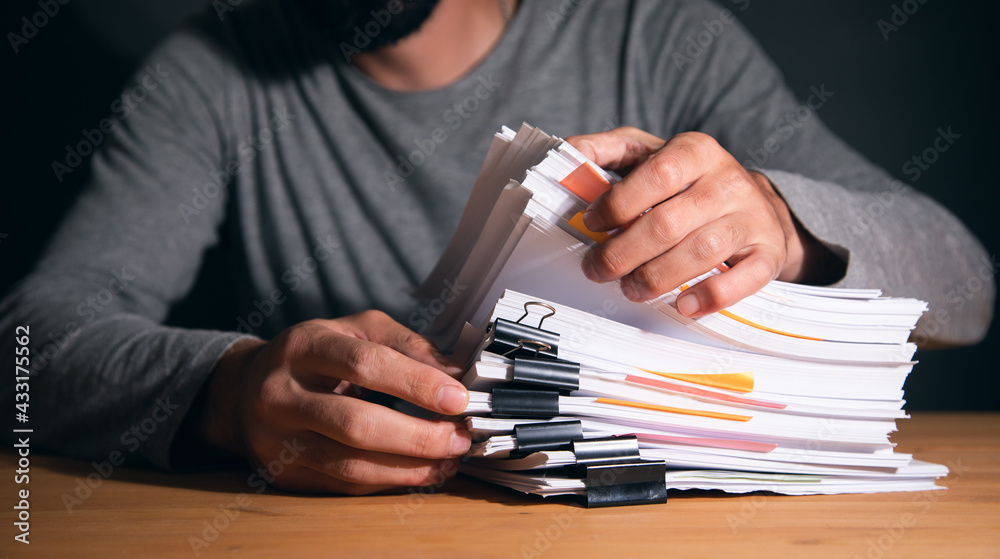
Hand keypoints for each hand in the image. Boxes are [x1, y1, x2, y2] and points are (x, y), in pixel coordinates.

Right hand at [197, 311, 470, 494]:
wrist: (245, 389)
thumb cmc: (314, 355)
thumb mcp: (355, 329)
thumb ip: (406, 344)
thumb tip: (455, 374)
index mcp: (304, 346)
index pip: (365, 364)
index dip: (417, 383)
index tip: (458, 397)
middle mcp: (282, 393)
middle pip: (356, 423)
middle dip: (418, 436)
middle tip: (459, 438)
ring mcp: (278, 439)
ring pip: (349, 465)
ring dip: (409, 468)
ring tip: (447, 461)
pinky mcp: (284, 473)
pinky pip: (343, 485)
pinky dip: (388, 482)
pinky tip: (418, 472)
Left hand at [566, 127, 838, 316]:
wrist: (757, 205)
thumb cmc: (688, 183)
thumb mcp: (650, 154)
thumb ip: (608, 151)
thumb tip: (566, 154)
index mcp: (696, 151)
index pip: (658, 173)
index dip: (619, 203)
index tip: (592, 224)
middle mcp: (727, 181)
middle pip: (669, 222)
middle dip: (624, 252)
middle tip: (598, 269)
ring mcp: (752, 218)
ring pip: (701, 252)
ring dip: (657, 277)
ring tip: (630, 288)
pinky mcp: (768, 253)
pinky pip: (744, 279)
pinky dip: (711, 296)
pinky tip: (682, 305)